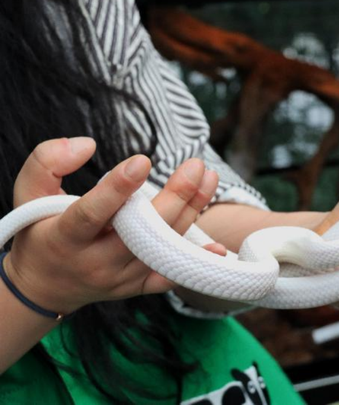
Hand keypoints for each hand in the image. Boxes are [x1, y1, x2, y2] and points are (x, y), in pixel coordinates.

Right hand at [4, 137, 219, 314]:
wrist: (44, 285)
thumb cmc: (39, 230)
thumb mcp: (27, 193)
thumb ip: (48, 162)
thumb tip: (88, 144)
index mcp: (65, 237)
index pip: (92, 213)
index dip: (118, 189)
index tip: (143, 161)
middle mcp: (95, 262)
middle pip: (142, 232)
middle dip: (174, 197)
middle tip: (196, 166)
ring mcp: (120, 278)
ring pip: (162, 248)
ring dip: (191, 213)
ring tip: (209, 179)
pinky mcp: (137, 287)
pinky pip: (169, 278)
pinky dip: (194, 262)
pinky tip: (217, 246)